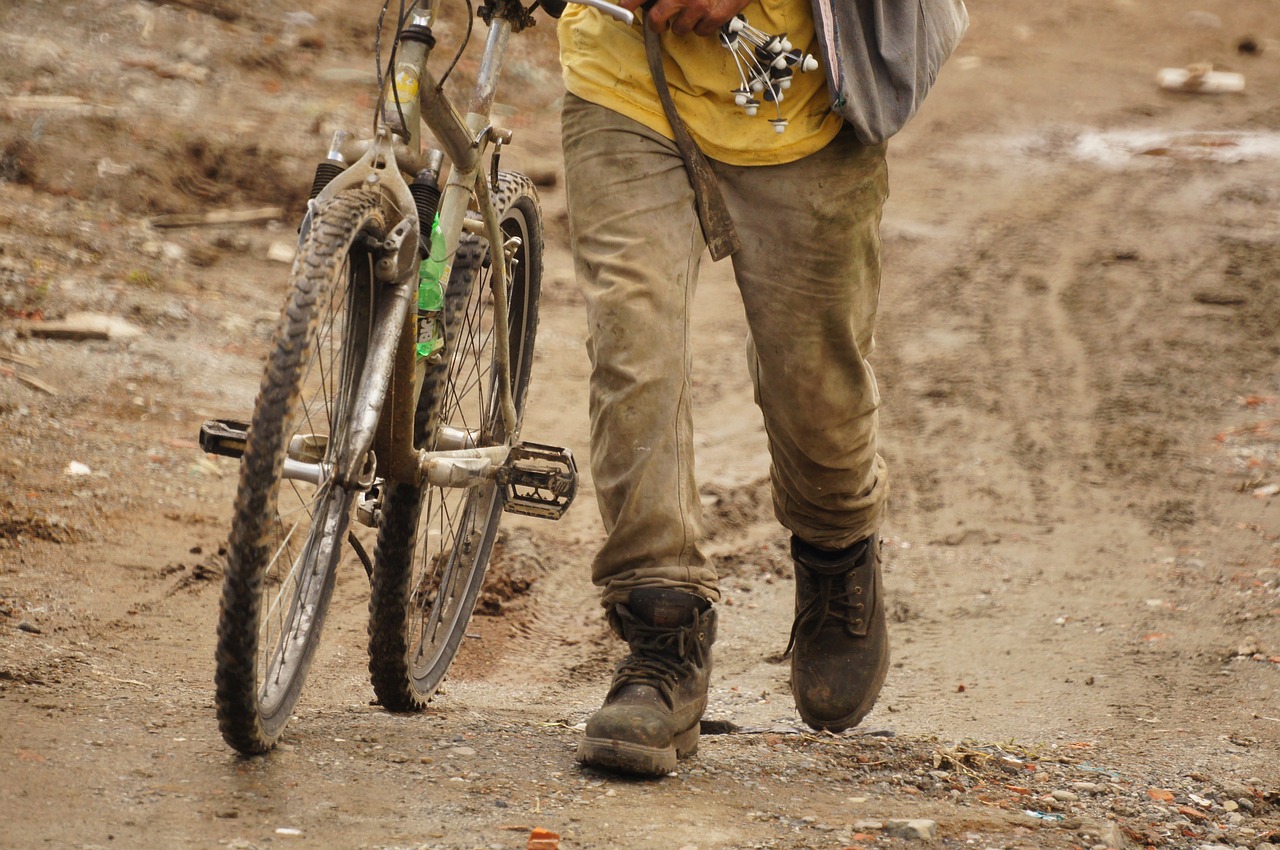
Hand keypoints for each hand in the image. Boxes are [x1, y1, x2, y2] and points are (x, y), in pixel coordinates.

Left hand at [619, 0, 752, 36]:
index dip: (628, 3)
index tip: (622, 10)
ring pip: (680, 30)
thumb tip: (648, 2)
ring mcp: (698, 7)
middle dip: (657, 25)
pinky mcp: (714, 17)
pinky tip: (710, 12)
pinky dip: (704, 25)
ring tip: (695, 9)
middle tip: (661, 23)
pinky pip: (701, 32)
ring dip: (684, 24)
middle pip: (656, 20)